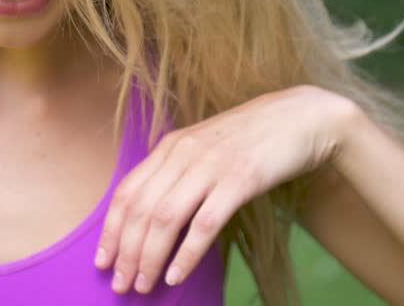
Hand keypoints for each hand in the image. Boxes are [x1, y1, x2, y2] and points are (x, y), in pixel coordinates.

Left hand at [94, 84, 355, 293]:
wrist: (302, 118)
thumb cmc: (253, 138)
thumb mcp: (206, 148)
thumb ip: (180, 172)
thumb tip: (153, 214)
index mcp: (172, 145)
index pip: (127, 191)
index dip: (111, 229)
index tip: (101, 260)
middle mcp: (184, 153)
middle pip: (141, 209)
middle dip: (126, 252)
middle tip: (120, 284)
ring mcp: (211, 165)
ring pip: (165, 218)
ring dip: (149, 257)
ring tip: (143, 285)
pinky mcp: (240, 179)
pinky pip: (204, 223)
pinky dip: (186, 254)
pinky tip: (176, 275)